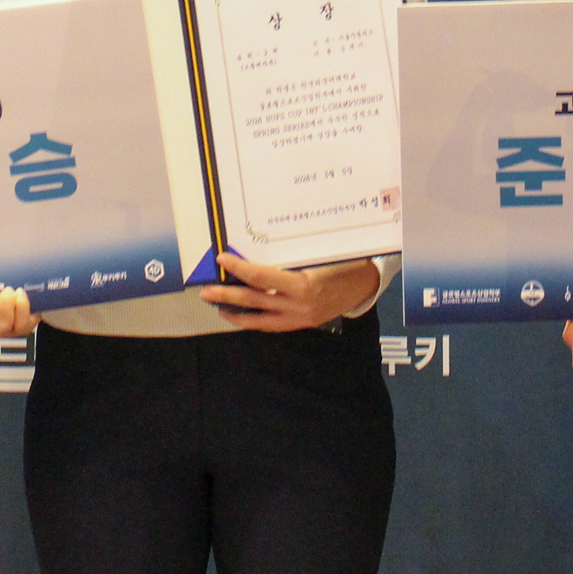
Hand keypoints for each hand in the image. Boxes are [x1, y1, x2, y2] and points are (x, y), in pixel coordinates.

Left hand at [198, 252, 379, 331]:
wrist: (366, 283)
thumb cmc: (343, 260)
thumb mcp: (319, 253)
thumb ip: (290, 256)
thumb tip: (256, 247)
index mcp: (303, 285)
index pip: (261, 278)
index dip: (239, 268)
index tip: (222, 259)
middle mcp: (299, 306)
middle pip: (255, 301)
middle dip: (227, 296)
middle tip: (206, 291)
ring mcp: (300, 318)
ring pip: (260, 319)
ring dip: (236, 313)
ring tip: (218, 306)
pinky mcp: (302, 324)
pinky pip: (272, 325)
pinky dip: (255, 321)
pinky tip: (242, 315)